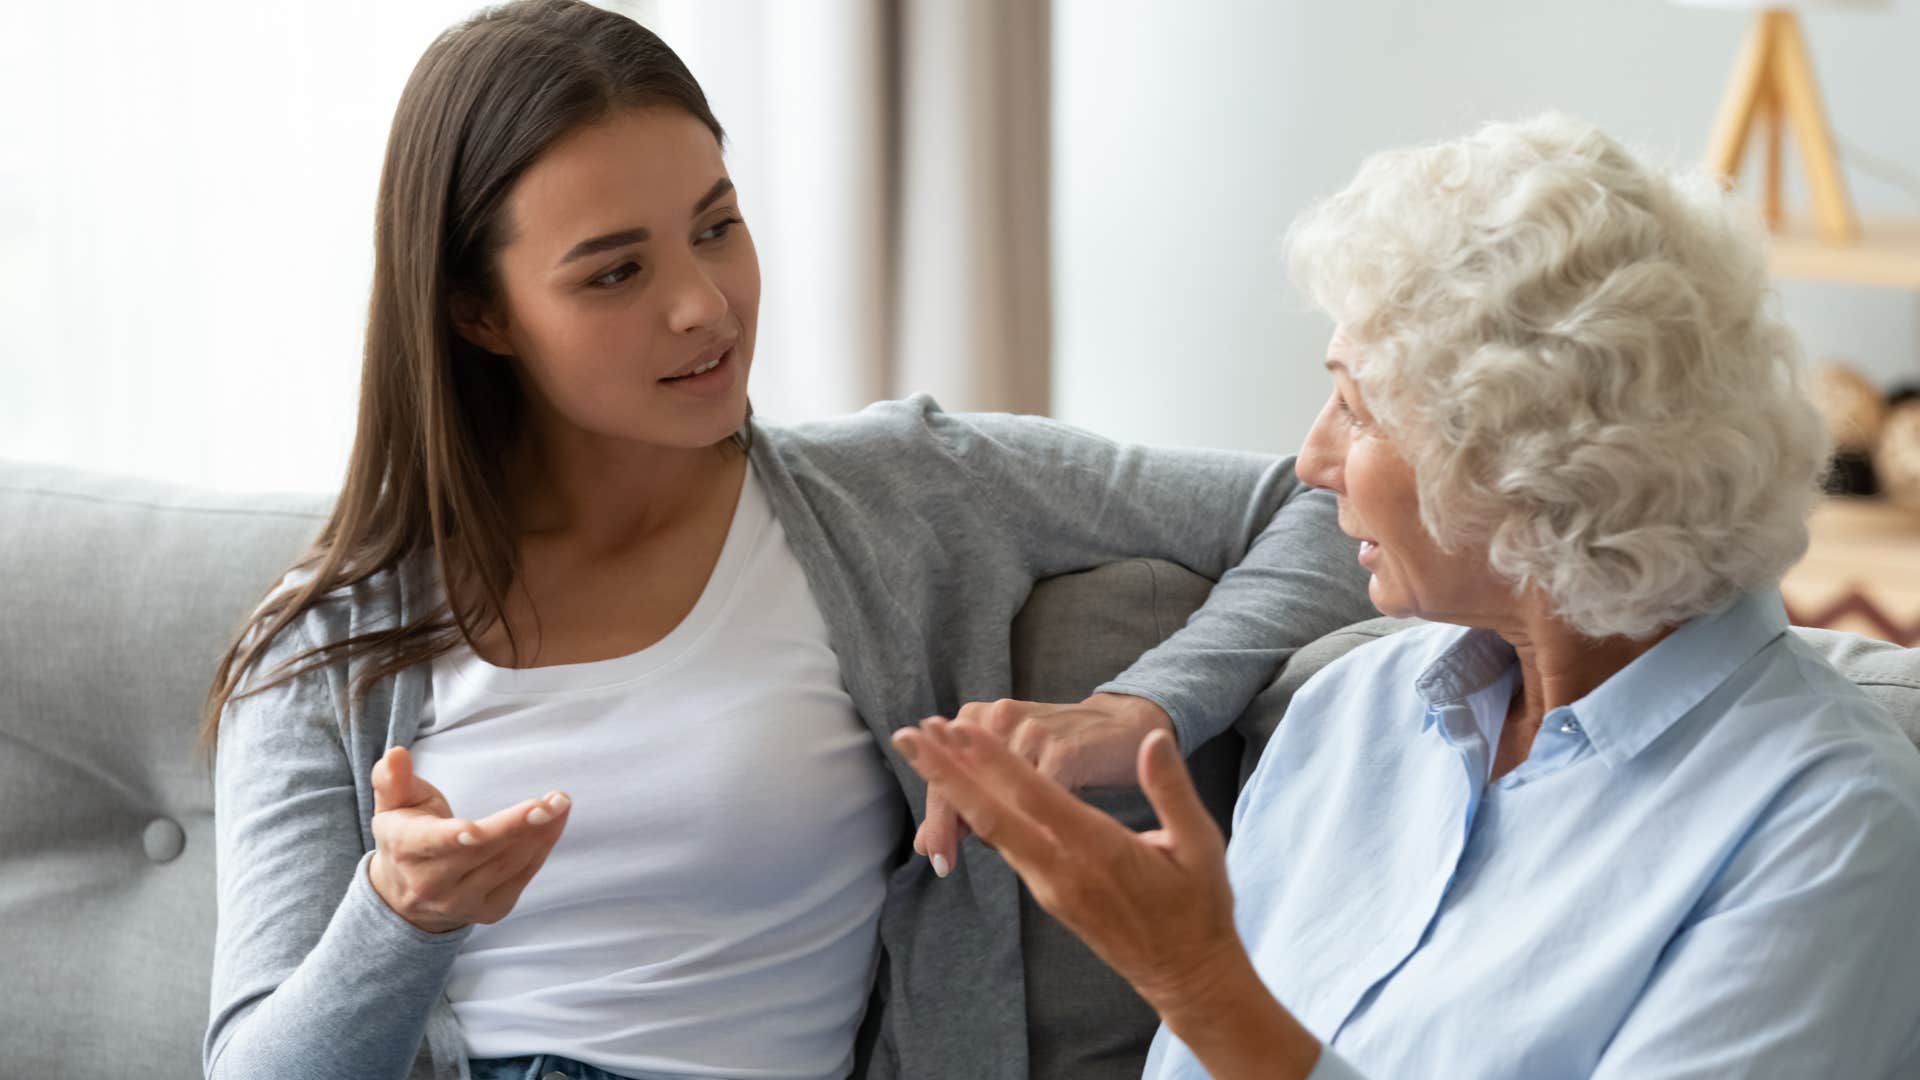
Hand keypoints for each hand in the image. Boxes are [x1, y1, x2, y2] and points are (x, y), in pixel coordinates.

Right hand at [366, 746, 570, 933]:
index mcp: (406, 849)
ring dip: (541, 833)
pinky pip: (521, 878)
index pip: (433, 844)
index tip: (476, 828)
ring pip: (507, 865)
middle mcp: (431, 883)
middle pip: (482, 853)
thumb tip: (396, 755)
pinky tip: (555, 823)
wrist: (408, 895)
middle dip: (520, 825)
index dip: (455, 837)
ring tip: (560, 804)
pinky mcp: (488, 912)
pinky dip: (542, 848)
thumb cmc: (406, 834)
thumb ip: (393, 780)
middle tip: (555, 800)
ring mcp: (460, 902)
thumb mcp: (392, 805)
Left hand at [894, 717, 1235, 1010]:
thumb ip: (1171, 789)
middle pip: (990, 814)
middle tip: (906, 735)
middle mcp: (1062, 870)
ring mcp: (1050, 886)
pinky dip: (976, 814)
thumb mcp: (1200, 844)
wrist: (1186, 976)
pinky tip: (959, 792)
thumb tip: (1152, 739)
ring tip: (923, 752)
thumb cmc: (1199, 906)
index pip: (1033, 796)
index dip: (991, 760)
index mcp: (1099, 850)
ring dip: (953, 790)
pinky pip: (1005, 847)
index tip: (955, 728)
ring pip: (992, 831)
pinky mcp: (1048, 895)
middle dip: (944, 773)